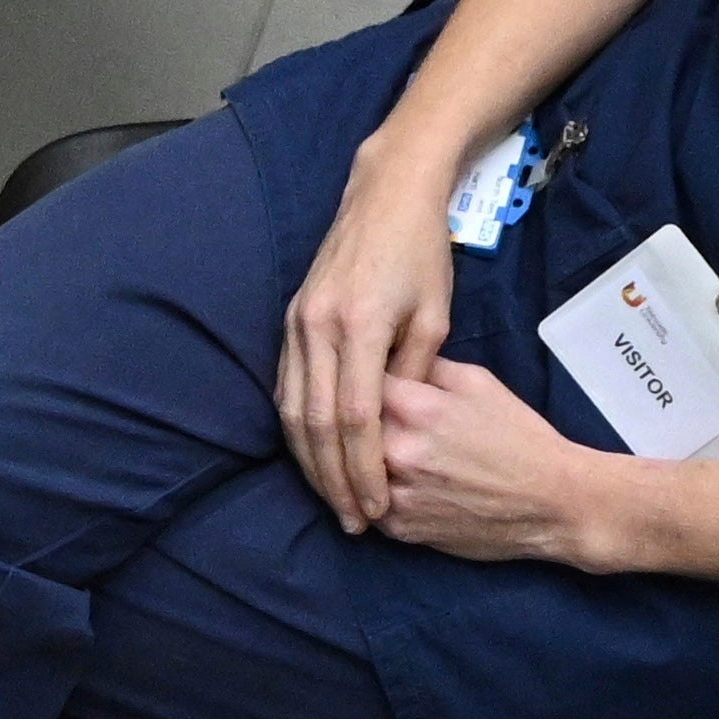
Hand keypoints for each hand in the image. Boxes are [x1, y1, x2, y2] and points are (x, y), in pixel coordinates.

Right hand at [277, 147, 465, 533]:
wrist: (384, 196)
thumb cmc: (421, 255)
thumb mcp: (434, 316)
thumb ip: (413, 373)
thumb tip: (398, 427)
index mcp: (359, 326)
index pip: (354, 418)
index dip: (363, 470)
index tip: (377, 510)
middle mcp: (317, 326)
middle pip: (314, 422)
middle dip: (332, 478)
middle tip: (353, 521)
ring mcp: (297, 320)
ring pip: (290, 407)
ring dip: (309, 460)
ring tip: (332, 499)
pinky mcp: (290, 317)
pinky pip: (285, 384)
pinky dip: (295, 427)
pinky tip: (312, 454)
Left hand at [371, 360, 630, 566]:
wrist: (557, 504)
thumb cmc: (520, 437)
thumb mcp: (477, 382)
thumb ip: (424, 366)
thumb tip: (384, 354)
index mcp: (415, 409)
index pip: (353, 381)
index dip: (352, 377)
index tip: (353, 374)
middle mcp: (399, 452)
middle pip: (344, 427)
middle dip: (346, 418)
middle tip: (349, 412)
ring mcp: (398, 496)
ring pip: (348, 469)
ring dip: (348, 458)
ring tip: (353, 447)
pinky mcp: (404, 530)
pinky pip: (364, 505)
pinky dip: (363, 492)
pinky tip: (369, 480)